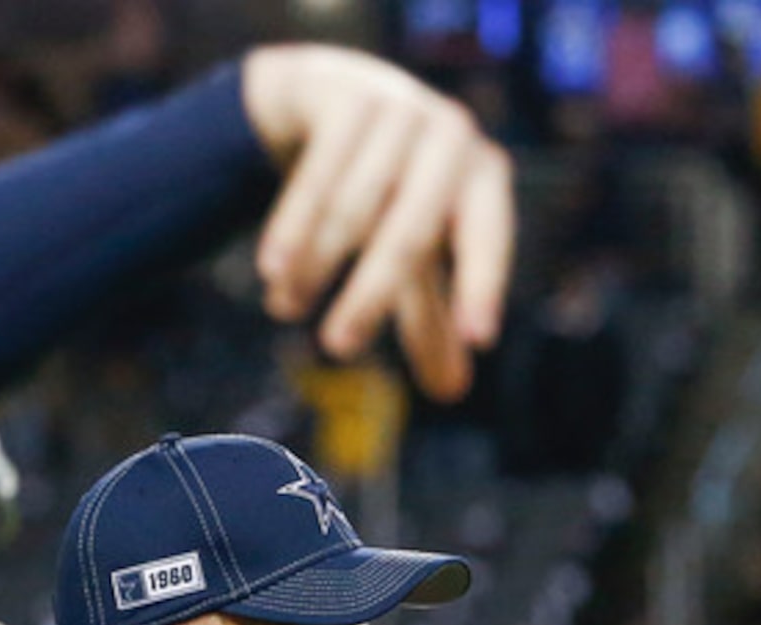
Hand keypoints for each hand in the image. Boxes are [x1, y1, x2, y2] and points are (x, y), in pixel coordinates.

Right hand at [240, 45, 513, 399]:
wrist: (335, 96)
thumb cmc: (393, 187)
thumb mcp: (414, 251)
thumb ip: (433, 315)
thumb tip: (452, 391)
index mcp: (484, 177)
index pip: (487, 239)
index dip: (483, 286)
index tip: (478, 339)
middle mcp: (451, 135)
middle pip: (412, 231)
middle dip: (371, 295)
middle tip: (337, 350)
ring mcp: (400, 108)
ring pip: (354, 206)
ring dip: (316, 266)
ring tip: (285, 309)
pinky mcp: (347, 96)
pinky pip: (315, 175)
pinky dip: (292, 227)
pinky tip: (273, 270)